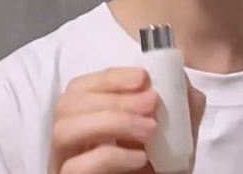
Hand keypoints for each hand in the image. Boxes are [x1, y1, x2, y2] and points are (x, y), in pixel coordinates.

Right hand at [48, 67, 205, 173]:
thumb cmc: (163, 165)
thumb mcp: (176, 130)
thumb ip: (180, 103)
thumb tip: (179, 77)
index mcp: (89, 118)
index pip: (80, 86)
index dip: (110, 77)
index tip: (143, 78)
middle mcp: (72, 140)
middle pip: (67, 104)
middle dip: (114, 98)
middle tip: (151, 103)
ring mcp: (68, 162)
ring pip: (62, 130)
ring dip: (111, 121)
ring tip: (149, 130)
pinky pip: (76, 166)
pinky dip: (110, 155)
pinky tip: (140, 158)